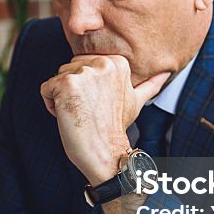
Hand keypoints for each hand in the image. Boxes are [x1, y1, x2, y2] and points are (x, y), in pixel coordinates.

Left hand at [40, 55, 168, 184]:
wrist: (106, 152)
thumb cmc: (116, 128)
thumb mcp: (136, 101)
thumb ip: (149, 84)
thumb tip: (167, 72)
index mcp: (117, 62)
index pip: (83, 63)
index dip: (86, 87)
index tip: (98, 105)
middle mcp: (102, 63)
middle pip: (69, 68)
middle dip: (73, 90)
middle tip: (89, 111)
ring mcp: (84, 72)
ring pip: (57, 78)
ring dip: (61, 98)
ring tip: (80, 114)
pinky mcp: (66, 84)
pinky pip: (45, 88)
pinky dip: (50, 105)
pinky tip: (68, 116)